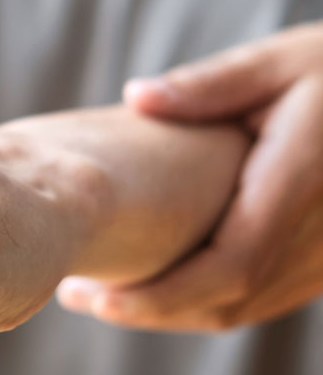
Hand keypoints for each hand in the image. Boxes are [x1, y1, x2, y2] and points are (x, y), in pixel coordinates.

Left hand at [57, 22, 322, 330]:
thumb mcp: (276, 63)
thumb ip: (210, 84)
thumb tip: (136, 96)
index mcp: (301, 182)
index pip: (229, 266)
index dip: (161, 295)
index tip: (97, 298)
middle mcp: (320, 234)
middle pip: (227, 301)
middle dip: (148, 310)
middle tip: (77, 295)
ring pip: (242, 309)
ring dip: (170, 312)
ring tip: (100, 293)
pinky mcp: (320, 259)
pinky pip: (259, 298)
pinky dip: (201, 301)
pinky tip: (154, 282)